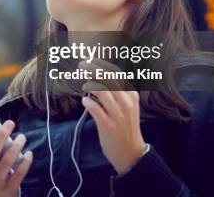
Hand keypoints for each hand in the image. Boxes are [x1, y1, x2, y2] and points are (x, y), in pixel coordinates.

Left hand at [79, 59, 145, 174]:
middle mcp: (126, 103)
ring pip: (101, 91)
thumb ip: (116, 93)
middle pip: (107, 79)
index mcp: (132, 96)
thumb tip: (96, 76)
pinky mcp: (108, 125)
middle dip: (92, 69)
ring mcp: (117, 114)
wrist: (131, 153)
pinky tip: (85, 100)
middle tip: (81, 65)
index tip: (91, 60)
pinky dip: (87, 102)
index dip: (101, 64)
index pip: (116, 73)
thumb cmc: (126, 127)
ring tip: (83, 84)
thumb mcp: (128, 107)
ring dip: (89, 84)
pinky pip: (94, 108)